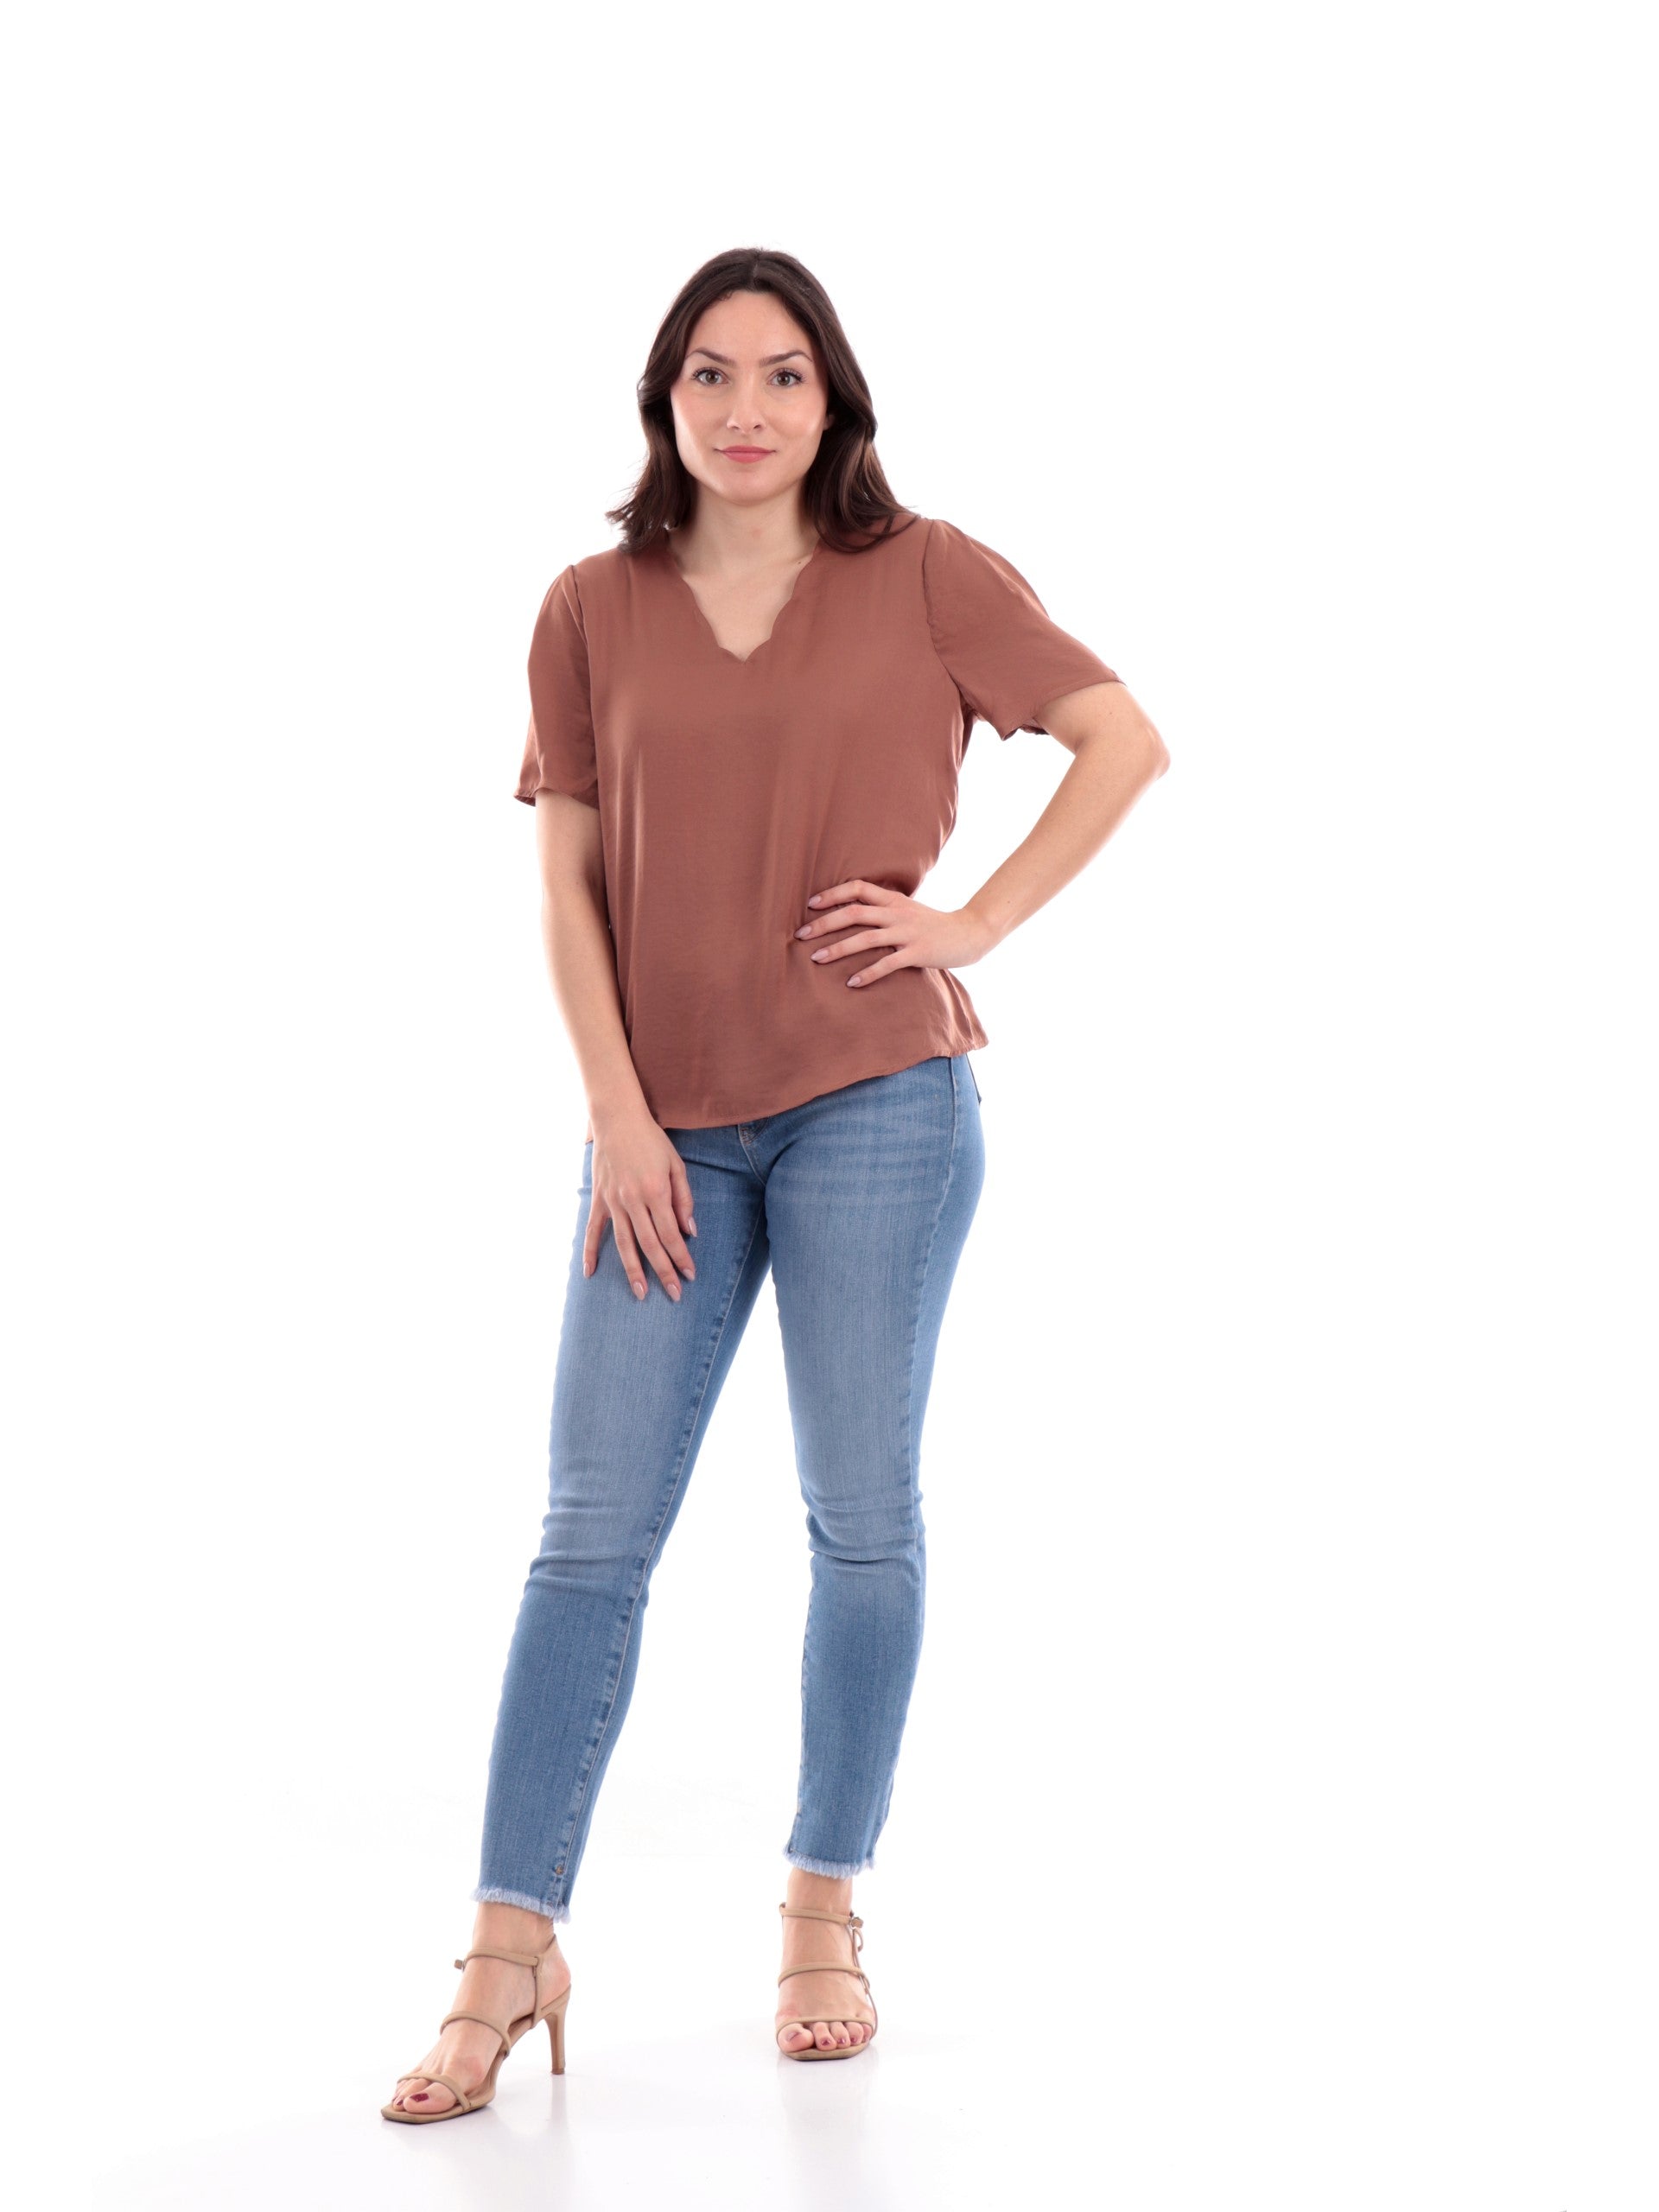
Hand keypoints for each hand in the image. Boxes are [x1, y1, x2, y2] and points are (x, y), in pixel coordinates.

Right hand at [583, 1113, 697, 1301]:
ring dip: (633, 1271)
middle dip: (664, 1272)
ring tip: (641, 1293)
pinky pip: (593, 1230)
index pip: (671, 1235)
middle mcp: (633, 1201)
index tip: (690, 1275)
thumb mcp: (676, 1165)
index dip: (681, 1257)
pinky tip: (590, 1273)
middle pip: (650, 1245)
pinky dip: (590, 1252)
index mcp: (655, 1192)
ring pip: (623, 1244)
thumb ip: (683, 1199)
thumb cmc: (651, 1140)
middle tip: (674, 1295)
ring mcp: (613, 1202)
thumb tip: (689, 1230)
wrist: (617, 1118)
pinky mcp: (599, 1199)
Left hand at [795, 880, 995, 986]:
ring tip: (816, 959)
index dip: (832, 894)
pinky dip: (868, 973)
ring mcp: (907, 933)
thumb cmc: (931, 924)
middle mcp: (897, 913)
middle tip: (800, 935)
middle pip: (854, 913)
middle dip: (824, 923)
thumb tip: (850, 912)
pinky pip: (887, 964)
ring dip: (838, 948)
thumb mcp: (906, 909)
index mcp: (893, 899)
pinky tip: (851, 983)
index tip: (810, 904)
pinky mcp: (917, 953)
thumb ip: (882, 908)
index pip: (857, 888)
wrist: (968, 934)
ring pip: (866, 938)